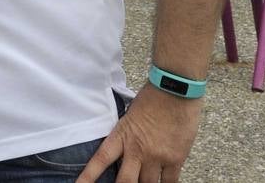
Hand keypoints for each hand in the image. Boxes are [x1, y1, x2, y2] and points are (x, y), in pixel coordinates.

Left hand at [76, 85, 202, 182]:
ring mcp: (157, 156)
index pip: (100, 160)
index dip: (88, 176)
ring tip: (142, 182)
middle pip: (125, 182)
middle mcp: (138, 150)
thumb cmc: (151, 98)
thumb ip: (125, 135)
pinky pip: (169, 182)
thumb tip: (124, 151)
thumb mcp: (129, 116)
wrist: (175, 90)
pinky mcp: (175, 159)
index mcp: (122, 136)